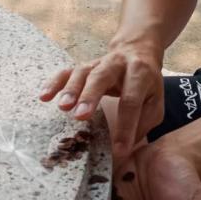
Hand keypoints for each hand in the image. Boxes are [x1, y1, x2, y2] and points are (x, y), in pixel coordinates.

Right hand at [40, 40, 164, 157]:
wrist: (137, 50)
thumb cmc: (146, 84)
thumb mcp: (156, 101)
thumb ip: (144, 122)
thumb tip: (126, 148)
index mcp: (140, 73)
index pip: (132, 100)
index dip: (126, 125)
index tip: (119, 150)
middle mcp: (117, 64)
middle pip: (102, 77)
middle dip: (90, 96)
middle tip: (80, 116)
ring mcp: (98, 62)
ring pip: (82, 71)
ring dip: (70, 89)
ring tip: (62, 107)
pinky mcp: (84, 66)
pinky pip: (67, 71)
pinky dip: (54, 82)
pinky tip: (44, 96)